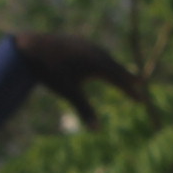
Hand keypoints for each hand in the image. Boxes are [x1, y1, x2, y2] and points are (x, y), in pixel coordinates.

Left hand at [10, 33, 144, 126]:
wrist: (31, 46)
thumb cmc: (50, 71)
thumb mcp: (68, 92)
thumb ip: (84, 110)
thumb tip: (97, 131)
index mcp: (97, 64)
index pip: (119, 80)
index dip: (130, 91)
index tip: (141, 100)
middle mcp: (96, 52)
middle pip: (116, 67)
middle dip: (127, 78)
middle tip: (139, 85)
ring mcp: (87, 45)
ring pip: (106, 58)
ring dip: (115, 67)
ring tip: (121, 75)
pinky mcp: (78, 42)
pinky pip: (96, 53)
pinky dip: (102, 60)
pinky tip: (99, 63)